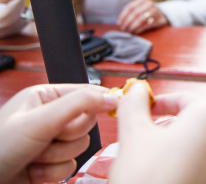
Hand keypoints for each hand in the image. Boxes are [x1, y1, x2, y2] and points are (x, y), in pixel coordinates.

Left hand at [0, 84, 117, 183]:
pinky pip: (70, 166)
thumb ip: (78, 105)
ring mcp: (49, 142)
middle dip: (67, 136)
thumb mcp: (40, 120)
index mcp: (45, 97)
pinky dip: (52, 172)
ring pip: (79, 147)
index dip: (97, 103)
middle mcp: (49, 117)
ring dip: (57, 157)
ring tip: (33, 157)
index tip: (111, 108)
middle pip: (86, 123)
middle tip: (46, 138)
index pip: (86, 93)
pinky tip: (32, 171)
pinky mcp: (49, 165)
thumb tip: (113, 96)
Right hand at [110, 83, 205, 183]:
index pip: (183, 98)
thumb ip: (134, 104)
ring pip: (204, 140)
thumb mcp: (134, 134)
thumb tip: (136, 90)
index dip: (159, 104)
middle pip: (196, 118)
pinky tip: (171, 172)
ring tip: (157, 156)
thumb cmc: (150, 179)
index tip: (145, 110)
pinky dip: (192, 161)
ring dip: (181, 143)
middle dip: (171, 123)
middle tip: (148, 133)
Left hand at [117, 0, 168, 33]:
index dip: (123, 16)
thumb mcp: (139, 8)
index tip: (119, 23)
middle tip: (123, 29)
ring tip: (128, 31)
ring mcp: (155, 11)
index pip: (130, 7)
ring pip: (141, 19)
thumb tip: (119, 22)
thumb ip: (130, 12)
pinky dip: (139, 29)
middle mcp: (149, 3)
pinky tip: (135, 32)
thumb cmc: (147, 12)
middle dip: (128, 22)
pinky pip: (147, 25)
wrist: (163, 14)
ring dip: (133, 26)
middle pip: (135, 13)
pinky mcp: (159, 19)